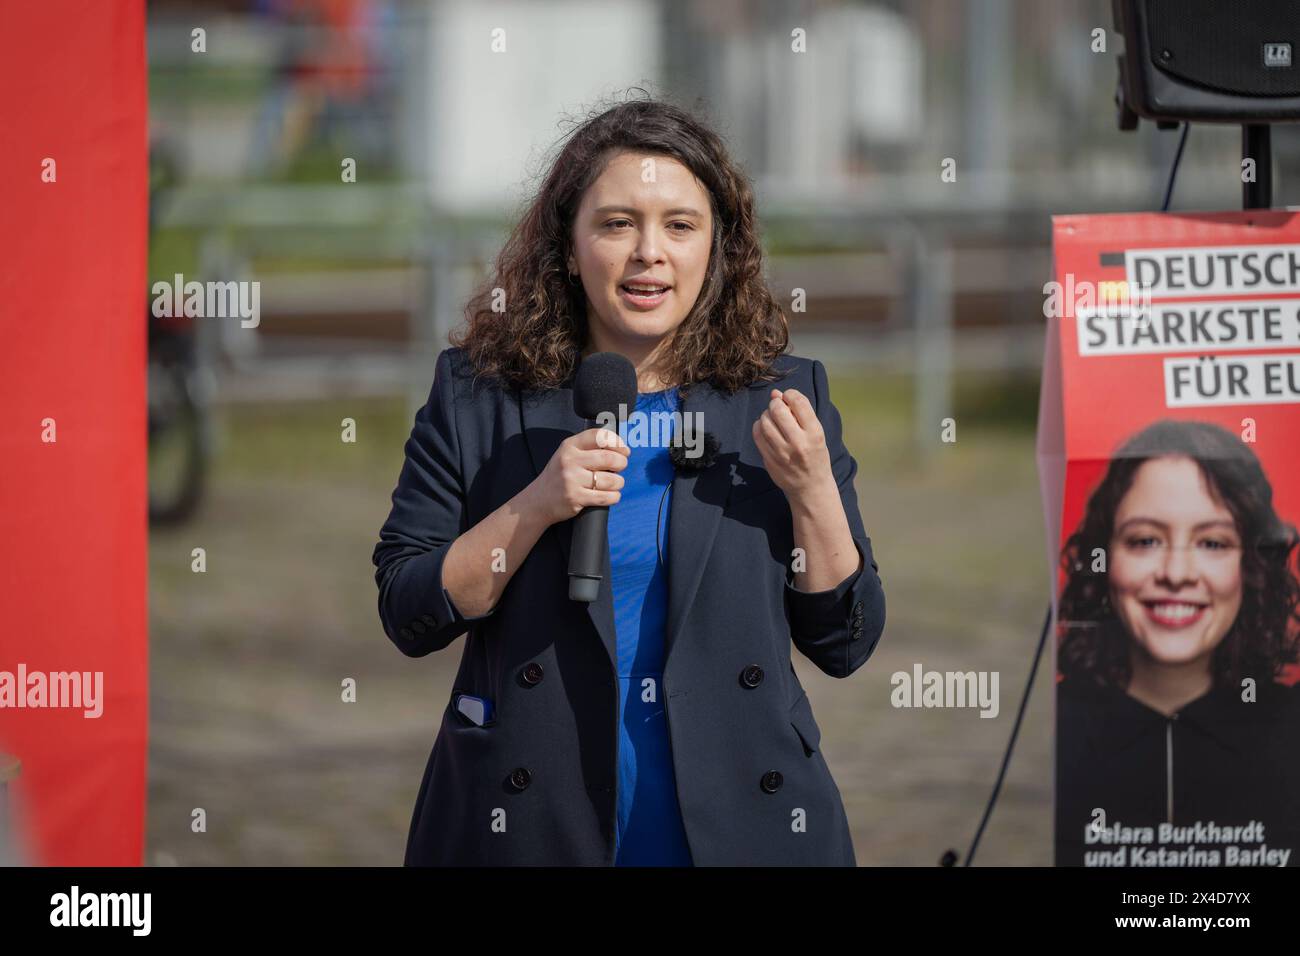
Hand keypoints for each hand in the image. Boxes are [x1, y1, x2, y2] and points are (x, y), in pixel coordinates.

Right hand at [524, 426, 629, 525]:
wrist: (538, 500)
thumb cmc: (559, 477)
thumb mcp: (568, 455)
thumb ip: (588, 448)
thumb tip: (620, 447)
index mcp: (569, 446)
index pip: (599, 436)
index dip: (617, 442)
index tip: (624, 450)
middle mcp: (570, 460)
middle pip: (609, 458)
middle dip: (621, 463)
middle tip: (621, 467)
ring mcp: (572, 479)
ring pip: (610, 480)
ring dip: (619, 483)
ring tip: (615, 484)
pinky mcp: (576, 497)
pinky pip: (606, 497)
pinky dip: (614, 496)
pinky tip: (611, 495)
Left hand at [752, 388, 833, 502]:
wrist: (810, 486)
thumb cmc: (815, 455)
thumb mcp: (816, 433)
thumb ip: (799, 413)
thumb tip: (776, 393)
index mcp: (815, 433)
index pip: (799, 402)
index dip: (790, 394)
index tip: (788, 397)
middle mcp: (799, 443)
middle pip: (778, 410)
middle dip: (775, 403)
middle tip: (777, 406)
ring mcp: (782, 453)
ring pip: (765, 422)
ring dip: (766, 414)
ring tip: (772, 418)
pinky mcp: (770, 460)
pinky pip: (757, 435)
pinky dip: (759, 426)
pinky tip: (765, 428)